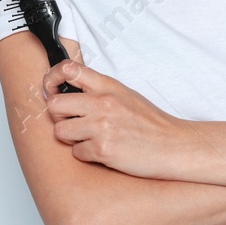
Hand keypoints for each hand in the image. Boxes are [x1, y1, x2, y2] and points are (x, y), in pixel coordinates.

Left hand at [41, 56, 187, 178]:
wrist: (173, 146)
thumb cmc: (152, 124)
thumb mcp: (126, 95)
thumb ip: (99, 90)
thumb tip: (72, 89)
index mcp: (108, 86)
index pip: (68, 69)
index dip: (52, 78)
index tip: (51, 88)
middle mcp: (102, 103)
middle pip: (55, 105)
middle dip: (58, 116)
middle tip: (71, 122)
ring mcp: (102, 127)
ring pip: (60, 131)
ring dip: (71, 138)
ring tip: (89, 139)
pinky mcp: (103, 150)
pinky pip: (76, 153)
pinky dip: (86, 155)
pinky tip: (103, 152)